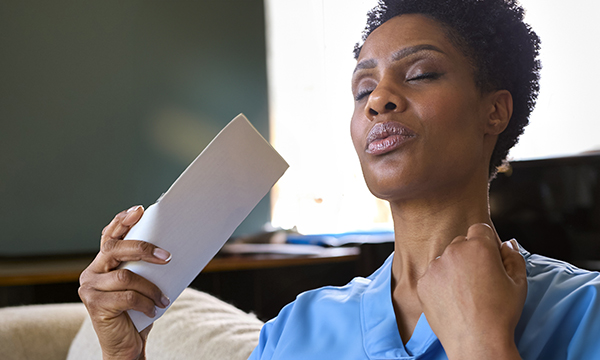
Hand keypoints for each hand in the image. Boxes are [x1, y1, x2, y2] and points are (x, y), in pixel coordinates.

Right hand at [78, 206, 171, 359]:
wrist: (126, 345)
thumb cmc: (138, 311)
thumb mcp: (142, 284)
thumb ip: (146, 267)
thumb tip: (172, 249)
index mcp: (102, 263)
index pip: (109, 236)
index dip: (122, 221)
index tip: (139, 210)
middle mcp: (91, 272)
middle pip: (115, 249)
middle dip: (143, 248)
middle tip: (167, 257)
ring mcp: (89, 288)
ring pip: (125, 276)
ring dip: (150, 286)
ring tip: (163, 297)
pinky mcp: (94, 305)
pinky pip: (126, 297)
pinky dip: (145, 301)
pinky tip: (155, 308)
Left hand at [416, 223, 526, 359]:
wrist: (477, 341)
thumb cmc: (501, 313)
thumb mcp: (518, 283)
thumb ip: (514, 257)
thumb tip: (507, 243)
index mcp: (479, 246)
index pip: (479, 229)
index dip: (486, 243)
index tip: (489, 259)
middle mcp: (454, 251)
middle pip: (461, 243)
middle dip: (469, 255)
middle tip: (479, 279)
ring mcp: (435, 266)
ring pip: (445, 259)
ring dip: (453, 268)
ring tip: (465, 293)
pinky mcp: (423, 282)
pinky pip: (432, 275)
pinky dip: (440, 283)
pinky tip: (452, 299)